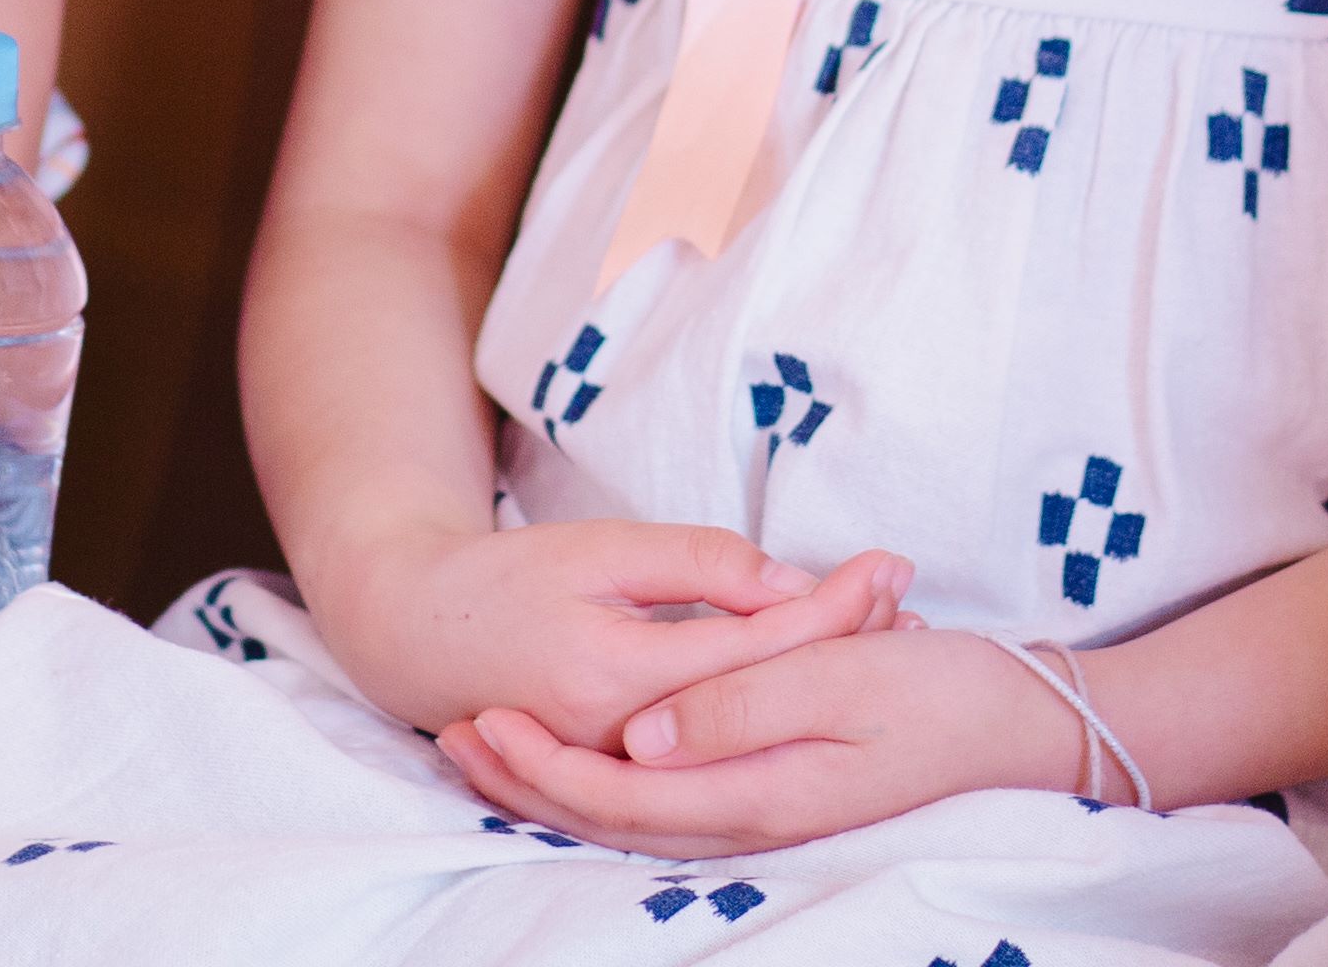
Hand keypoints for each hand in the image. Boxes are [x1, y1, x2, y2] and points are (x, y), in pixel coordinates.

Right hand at [303, 516, 913, 747]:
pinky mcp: (627, 780)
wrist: (419, 635)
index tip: (888, 566)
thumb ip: (699, 566)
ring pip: (752, 737)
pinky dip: (771, 718)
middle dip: (845, 650)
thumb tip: (794, 587)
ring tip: (884, 636)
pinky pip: (717, 755)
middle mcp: (628, 742)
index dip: (831, 606)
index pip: (758, 650)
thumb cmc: (507, 579)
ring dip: (818, 687)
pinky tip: (815, 686)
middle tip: (909, 601)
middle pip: (768, 703)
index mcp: (620, 675)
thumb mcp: (601, 548)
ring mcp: (626, 771)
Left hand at [444, 627, 1079, 860]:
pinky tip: (580, 756)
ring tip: (483, 746)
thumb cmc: (938, 691)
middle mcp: (752, 818)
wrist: (1020, 724)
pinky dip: (608, 785)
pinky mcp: (773, 794)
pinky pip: (670, 805)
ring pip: (635, 816)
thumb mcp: (839, 682)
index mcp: (759, 791)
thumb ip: (738, 709)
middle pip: (613, 817)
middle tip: (451, 735)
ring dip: (554, 786)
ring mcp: (763, 813)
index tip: (479, 720)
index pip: (623, 794)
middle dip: (527, 783)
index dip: (545, 764)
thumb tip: (646, 740)